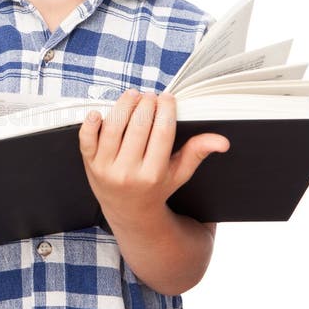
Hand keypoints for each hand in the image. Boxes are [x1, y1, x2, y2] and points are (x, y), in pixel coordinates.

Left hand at [78, 90, 229, 229]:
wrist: (128, 212)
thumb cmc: (156, 187)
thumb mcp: (179, 173)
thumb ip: (197, 153)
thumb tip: (222, 141)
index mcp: (153, 174)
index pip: (161, 132)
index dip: (166, 109)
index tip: (168, 97)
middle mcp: (128, 172)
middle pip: (139, 126)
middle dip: (147, 104)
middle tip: (151, 96)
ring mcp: (106, 168)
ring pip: (114, 126)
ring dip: (124, 105)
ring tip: (134, 95)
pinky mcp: (90, 164)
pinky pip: (86, 139)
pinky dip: (90, 123)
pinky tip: (100, 112)